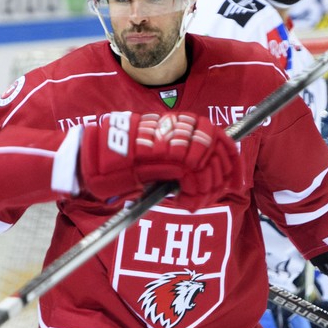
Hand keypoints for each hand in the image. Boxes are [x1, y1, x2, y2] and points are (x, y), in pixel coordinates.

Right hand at [79, 111, 239, 208]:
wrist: (92, 159)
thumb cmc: (116, 162)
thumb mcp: (150, 154)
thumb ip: (173, 159)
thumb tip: (198, 176)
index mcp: (174, 124)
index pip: (215, 134)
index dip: (230, 156)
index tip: (235, 177)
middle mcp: (176, 128)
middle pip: (218, 147)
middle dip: (225, 173)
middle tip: (223, 192)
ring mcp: (172, 141)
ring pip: (209, 163)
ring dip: (207, 187)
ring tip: (195, 200)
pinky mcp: (165, 157)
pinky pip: (193, 176)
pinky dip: (194, 194)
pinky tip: (183, 203)